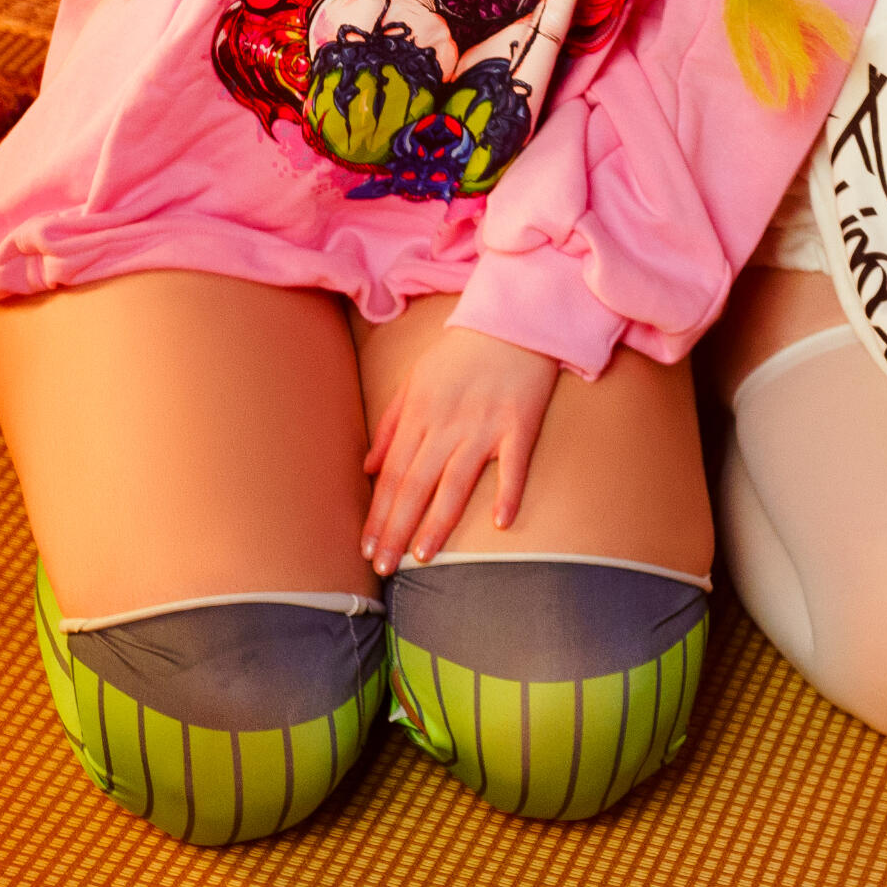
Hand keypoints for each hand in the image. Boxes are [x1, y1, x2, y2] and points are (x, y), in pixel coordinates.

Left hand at [362, 324, 558, 568]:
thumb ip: (390, 425)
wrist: (512, 318)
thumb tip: (367, 468)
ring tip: (424, 556)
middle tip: (384, 568)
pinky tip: (502, 523)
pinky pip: (513, 465)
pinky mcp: (519, 423)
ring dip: (438, 522)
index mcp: (418, 415)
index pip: (390, 475)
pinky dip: (508, 493)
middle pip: (415, 487)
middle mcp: (446, 425)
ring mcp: (484, 426)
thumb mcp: (414, 380)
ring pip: (455, 483)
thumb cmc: (461, 350)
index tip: (367, 548)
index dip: (378, 515)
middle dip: (396, 530)